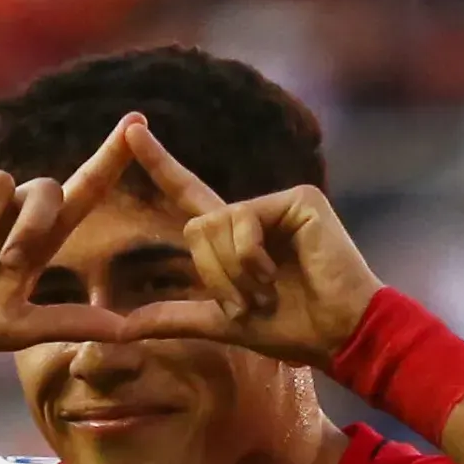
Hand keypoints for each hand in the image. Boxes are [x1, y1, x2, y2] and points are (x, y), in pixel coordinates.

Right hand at [0, 125, 141, 364]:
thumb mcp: (15, 329)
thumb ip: (67, 323)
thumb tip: (128, 330)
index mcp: (36, 241)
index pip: (82, 192)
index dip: (109, 160)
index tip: (138, 125)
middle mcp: (9, 214)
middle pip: (45, 187)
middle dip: (32, 222)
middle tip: (8, 263)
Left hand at [106, 115, 380, 367]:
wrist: (342, 334)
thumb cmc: (294, 329)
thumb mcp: (225, 323)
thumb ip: (176, 318)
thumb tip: (120, 328)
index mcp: (238, 235)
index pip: (189, 194)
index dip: (160, 164)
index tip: (131, 128)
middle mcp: (255, 212)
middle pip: (195, 227)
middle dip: (214, 274)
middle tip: (252, 298)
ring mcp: (279, 202)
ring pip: (215, 225)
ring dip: (234, 272)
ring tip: (269, 288)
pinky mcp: (299, 198)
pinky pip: (243, 222)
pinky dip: (251, 258)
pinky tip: (280, 273)